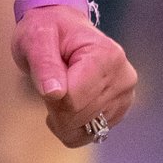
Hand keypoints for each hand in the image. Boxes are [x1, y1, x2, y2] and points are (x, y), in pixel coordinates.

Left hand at [11, 1, 135, 150]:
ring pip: (87, 131)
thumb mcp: (36, 39)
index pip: (74, 101)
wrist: (62, 27)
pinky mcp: (121, 109)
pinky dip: (74, 126)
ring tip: (61, 92)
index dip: (51, 98)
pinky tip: (69, 105)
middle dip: (56, 110)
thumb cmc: (47, 30)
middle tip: (51, 85)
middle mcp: (124, 77)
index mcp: (106, 56)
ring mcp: (126, 95)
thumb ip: (44, 65)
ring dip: (64, 119)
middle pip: (80, 117)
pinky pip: (92, 134)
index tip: (45, 80)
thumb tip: (54, 93)